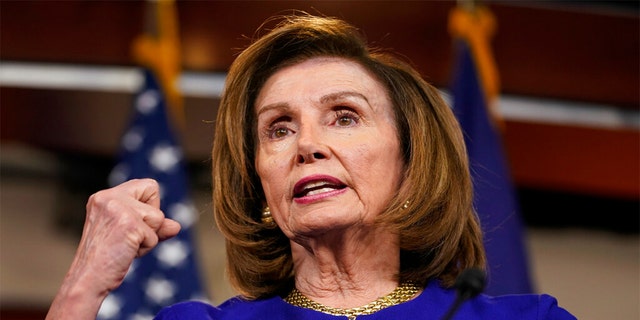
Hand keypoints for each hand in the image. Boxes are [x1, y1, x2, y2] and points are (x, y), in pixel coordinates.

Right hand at [46, 179, 180, 318]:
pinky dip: (145, 248)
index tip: (133, 224)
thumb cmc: (106, 258)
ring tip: (126, 246)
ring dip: (148, 237)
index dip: (149, 205)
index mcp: (104, 197)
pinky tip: (125, 252)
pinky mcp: (129, 224)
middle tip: (129, 236)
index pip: (147, 185)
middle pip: (153, 190)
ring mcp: (118, 209)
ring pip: (158, 217)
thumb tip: (176, 226)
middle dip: (151, 218)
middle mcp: (108, 197)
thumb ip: (153, 226)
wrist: (88, 279)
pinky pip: (154, 236)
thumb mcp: (130, 235)